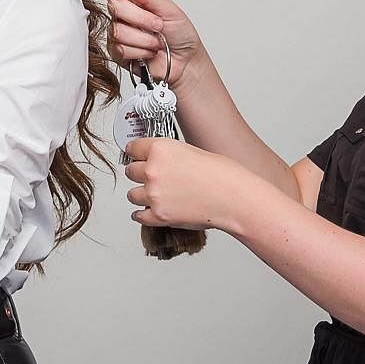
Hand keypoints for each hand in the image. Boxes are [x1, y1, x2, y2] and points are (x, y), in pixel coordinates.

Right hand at [93, 0, 202, 88]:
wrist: (185, 62)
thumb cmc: (181, 34)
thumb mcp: (171, 10)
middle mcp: (123, 12)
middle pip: (114, 5)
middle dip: (140, 18)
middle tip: (158, 25)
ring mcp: (118, 32)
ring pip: (118, 30)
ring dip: (143, 38)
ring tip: (156, 42)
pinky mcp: (117, 52)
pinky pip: (120, 48)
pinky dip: (139, 51)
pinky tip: (148, 52)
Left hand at [123, 137, 249, 232]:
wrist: (234, 199)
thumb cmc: (222, 175)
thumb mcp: (191, 151)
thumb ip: (169, 156)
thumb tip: (160, 162)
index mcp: (161, 149)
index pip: (133, 148)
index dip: (136, 152)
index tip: (136, 155)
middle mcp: (153, 171)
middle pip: (130, 171)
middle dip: (139, 173)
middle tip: (151, 177)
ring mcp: (154, 195)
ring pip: (132, 194)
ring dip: (141, 194)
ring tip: (154, 195)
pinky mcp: (158, 216)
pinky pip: (139, 216)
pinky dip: (143, 214)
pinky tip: (149, 211)